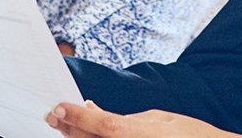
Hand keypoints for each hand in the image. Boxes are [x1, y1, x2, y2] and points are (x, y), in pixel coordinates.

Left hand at [44, 101, 239, 137]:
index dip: (77, 117)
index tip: (58, 107)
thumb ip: (122, 117)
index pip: (102, 124)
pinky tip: (84, 133)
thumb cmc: (188, 135)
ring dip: (76, 136)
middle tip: (53, 115)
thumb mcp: (157, 118)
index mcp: (140, 134)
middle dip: (68, 127)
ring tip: (64, 124)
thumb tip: (94, 110)